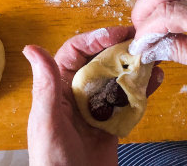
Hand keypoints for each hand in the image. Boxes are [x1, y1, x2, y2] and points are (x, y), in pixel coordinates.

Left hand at [23, 27, 163, 165]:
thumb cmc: (52, 163)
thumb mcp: (47, 121)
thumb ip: (45, 85)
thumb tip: (32, 48)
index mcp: (57, 89)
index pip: (75, 52)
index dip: (96, 39)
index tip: (118, 33)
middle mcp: (76, 95)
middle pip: (99, 61)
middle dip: (120, 49)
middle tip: (142, 41)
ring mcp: (96, 109)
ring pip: (116, 78)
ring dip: (134, 66)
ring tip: (153, 57)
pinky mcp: (112, 124)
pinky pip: (128, 100)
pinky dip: (142, 88)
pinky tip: (155, 79)